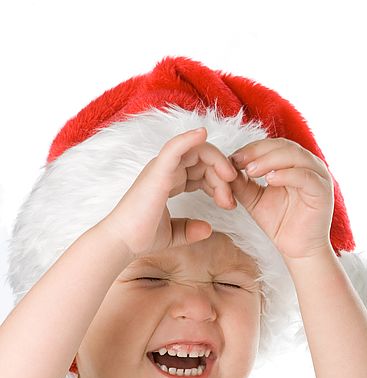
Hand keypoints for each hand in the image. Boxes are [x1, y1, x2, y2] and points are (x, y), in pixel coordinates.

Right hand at [101, 128, 237, 258]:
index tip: (229, 204)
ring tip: (230, 182)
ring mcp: (161, 168)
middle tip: (231, 201)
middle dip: (223, 177)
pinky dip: (189, 138)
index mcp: (169, 181)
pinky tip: (203, 133)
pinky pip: (175, 147)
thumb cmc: (142, 237)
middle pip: (203, 160)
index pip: (201, 171)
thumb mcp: (174, 233)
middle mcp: (166, 170)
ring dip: (218, 164)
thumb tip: (208, 229)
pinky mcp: (158, 172)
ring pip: (197, 152)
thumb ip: (190, 229)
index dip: (219, 183)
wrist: (124, 243)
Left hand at [229, 138, 334, 258]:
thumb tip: (225, 167)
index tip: (232, 158)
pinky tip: (269, 180)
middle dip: (258, 151)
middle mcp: (308, 165)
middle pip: (283, 146)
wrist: (298, 250)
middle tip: (238, 161)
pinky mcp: (323, 191)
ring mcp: (318, 176)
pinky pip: (305, 176)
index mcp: (294, 163)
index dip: (252, 149)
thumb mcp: (254, 199)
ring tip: (250, 170)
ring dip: (270, 160)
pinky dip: (286, 175)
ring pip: (294, 156)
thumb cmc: (280, 223)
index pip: (272, 145)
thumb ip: (242, 183)